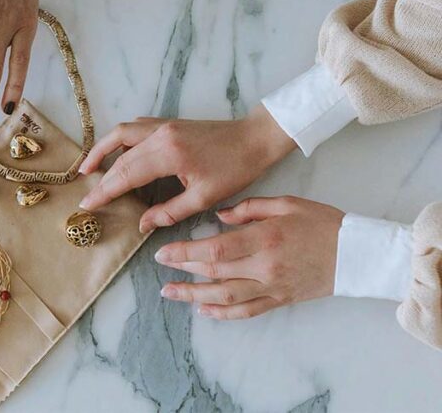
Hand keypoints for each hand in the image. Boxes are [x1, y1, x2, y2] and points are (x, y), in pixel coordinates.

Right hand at [79, 105, 295, 232]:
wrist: (255, 139)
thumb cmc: (235, 170)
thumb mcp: (203, 198)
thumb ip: (169, 212)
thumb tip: (142, 225)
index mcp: (168, 155)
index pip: (126, 174)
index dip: (105, 191)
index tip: (89, 204)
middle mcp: (160, 135)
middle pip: (119, 156)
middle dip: (100, 176)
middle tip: (86, 195)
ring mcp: (163, 125)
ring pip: (121, 134)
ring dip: (102, 149)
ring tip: (87, 167)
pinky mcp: (168, 122)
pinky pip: (135, 127)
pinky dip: (119, 138)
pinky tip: (115, 150)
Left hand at [155, 196, 344, 318]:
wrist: (357, 253)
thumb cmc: (322, 222)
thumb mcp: (287, 203)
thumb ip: (249, 208)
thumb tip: (219, 216)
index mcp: (264, 239)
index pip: (214, 251)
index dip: (184, 253)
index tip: (163, 252)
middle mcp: (264, 267)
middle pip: (214, 273)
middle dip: (182, 270)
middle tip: (161, 267)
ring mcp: (272, 287)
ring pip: (225, 297)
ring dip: (193, 296)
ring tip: (170, 293)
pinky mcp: (280, 300)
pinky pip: (247, 311)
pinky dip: (223, 314)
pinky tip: (203, 310)